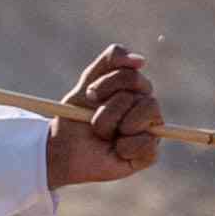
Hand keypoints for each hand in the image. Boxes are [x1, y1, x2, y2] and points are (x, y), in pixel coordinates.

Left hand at [45, 45, 163, 187]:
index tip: (90, 94)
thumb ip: (110, 61)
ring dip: (116, 126)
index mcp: (132, 87)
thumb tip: (141, 61)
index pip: (130, 73)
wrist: (64, 154)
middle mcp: (144, 105)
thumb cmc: (75, 119)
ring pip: (147, 111)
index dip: (108, 83)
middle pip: (139, 90)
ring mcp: (150, 128)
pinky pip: (148, 143)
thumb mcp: (86, 84)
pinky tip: (116, 151)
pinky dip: (125, 148)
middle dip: (109, 108)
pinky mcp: (150, 152)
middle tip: (93, 120)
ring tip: (105, 136)